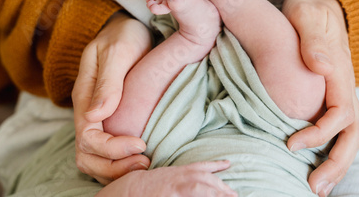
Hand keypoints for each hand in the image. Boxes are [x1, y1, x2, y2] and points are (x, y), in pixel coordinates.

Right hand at [72, 12, 152, 184]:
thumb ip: (108, 82)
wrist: (126, 27)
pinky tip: (141, 157)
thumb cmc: (123, 36)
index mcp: (85, 96)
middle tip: (146, 162)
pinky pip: (106, 151)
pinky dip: (120, 162)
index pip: (88, 138)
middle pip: (86, 155)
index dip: (112, 149)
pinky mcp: (110, 118)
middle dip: (113, 166)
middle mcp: (88, 111)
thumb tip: (96, 115)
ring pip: (94, 158)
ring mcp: (97, 116)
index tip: (141, 144)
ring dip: (116, 168)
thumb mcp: (118, 51)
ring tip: (146, 163)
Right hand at [96, 161, 237, 196]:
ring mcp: (172, 189)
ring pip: (198, 189)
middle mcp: (177, 179)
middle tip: (234, 194)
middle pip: (204, 180)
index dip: (215, 165)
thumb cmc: (145, 186)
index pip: (200, 167)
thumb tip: (199, 180)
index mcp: (177, 172)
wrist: (125, 190)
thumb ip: (181, 176)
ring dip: (214, 193)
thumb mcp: (165, 177)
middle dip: (220, 187)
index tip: (228, 164)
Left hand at [282, 0, 358, 196]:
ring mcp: (341, 93)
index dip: (320, 134)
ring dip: (336, 163)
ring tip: (316, 186)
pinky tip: (314, 164)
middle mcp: (345, 87)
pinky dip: (330, 150)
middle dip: (337, 162)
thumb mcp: (307, 13)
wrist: (320, 4)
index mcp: (341, 72)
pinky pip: (338, 129)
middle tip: (314, 187)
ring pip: (350, 135)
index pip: (340, 114)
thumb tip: (319, 66)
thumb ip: (313, 38)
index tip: (291, 143)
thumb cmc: (309, 9)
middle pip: (353, 133)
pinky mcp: (333, 96)